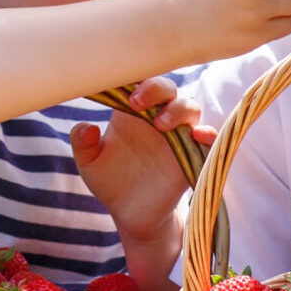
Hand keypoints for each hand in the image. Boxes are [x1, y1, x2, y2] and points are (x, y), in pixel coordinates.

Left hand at [71, 76, 210, 242]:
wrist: (130, 213)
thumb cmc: (109, 180)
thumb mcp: (89, 163)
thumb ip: (82, 143)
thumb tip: (86, 127)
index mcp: (131, 112)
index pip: (138, 82)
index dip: (134, 78)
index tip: (121, 87)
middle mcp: (156, 117)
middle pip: (166, 88)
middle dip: (154, 89)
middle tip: (136, 104)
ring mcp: (177, 135)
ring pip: (189, 107)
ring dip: (177, 110)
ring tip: (159, 124)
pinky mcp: (191, 155)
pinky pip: (208, 138)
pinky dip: (208, 134)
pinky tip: (198, 136)